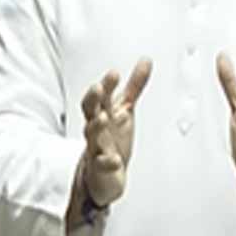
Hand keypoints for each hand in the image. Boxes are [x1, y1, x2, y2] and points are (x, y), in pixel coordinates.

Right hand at [79, 59, 151, 208]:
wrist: (102, 175)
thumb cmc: (112, 137)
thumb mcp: (124, 109)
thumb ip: (134, 86)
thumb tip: (146, 60)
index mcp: (102, 112)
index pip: (100, 96)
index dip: (106, 85)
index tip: (115, 73)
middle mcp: (97, 128)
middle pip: (90, 111)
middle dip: (93, 99)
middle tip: (98, 88)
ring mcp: (97, 148)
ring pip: (92, 136)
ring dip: (96, 126)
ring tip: (103, 118)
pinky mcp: (101, 168)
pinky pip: (102, 164)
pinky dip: (107, 162)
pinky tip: (115, 160)